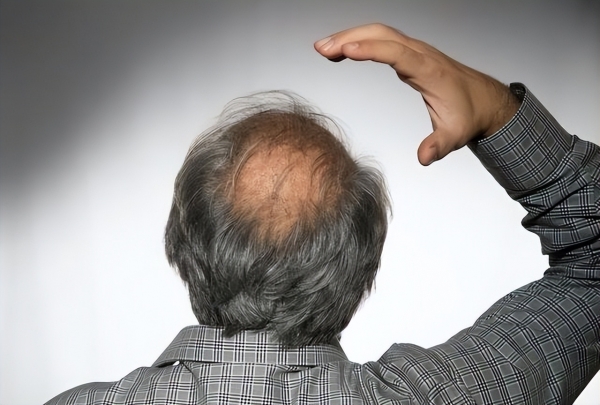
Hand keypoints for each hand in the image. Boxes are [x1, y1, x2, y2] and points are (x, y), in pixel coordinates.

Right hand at [314, 23, 519, 165]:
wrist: (484, 100)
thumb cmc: (468, 114)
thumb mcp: (456, 135)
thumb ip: (439, 145)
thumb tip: (423, 158)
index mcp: (429, 71)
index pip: (397, 53)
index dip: (372, 49)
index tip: (347, 49)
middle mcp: (420, 54)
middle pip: (382, 34)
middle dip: (350, 37)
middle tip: (321, 48)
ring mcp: (414, 51)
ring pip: (379, 33)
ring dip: (350, 36)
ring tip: (323, 49)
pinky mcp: (409, 54)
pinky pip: (381, 40)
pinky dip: (360, 41)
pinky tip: (343, 51)